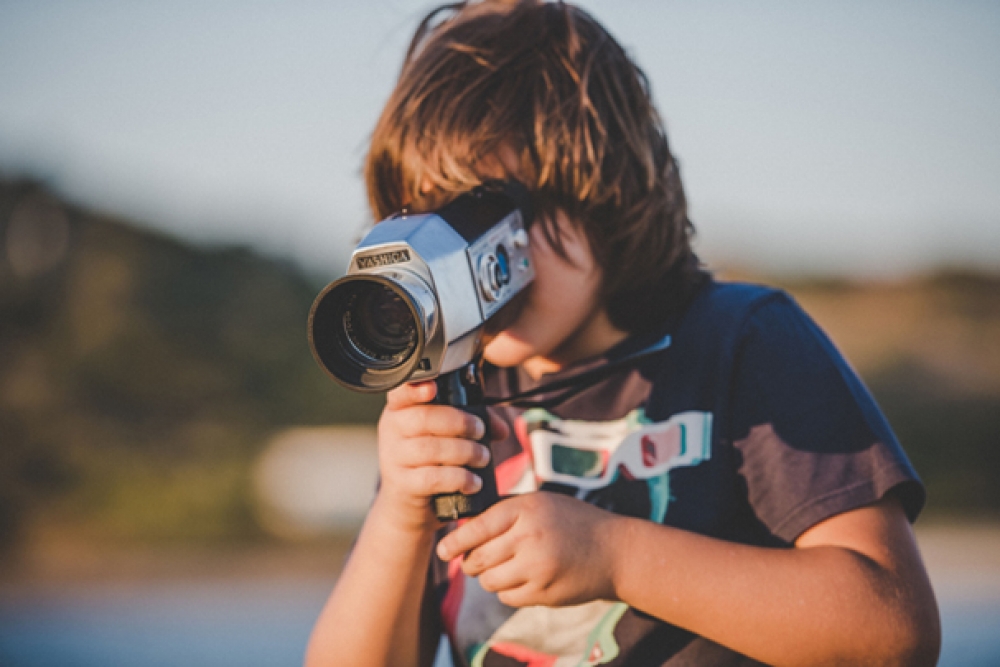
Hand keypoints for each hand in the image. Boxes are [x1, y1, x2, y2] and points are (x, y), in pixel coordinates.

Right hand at [375, 381, 509, 532]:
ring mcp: (393, 458)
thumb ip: (473, 422)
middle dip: (460, 423)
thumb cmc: (430, 461)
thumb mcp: (446, 436)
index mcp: (401, 410)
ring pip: (430, 449)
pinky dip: (459, 479)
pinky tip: (473, 482)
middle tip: (480, 431)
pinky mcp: (401, 485)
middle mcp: (392, 430)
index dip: (415, 388)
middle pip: (424, 418)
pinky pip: (432, 478)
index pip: (401, 392)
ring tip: (483, 457)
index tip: (433, 388)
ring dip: (464, 452)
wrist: (409, 504)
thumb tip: (500, 428)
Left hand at [436, 491, 624, 607]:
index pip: (477, 528)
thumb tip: (464, 526)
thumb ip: (505, 511)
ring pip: (489, 581)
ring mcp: (537, 568)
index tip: (442, 550)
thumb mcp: (540, 503)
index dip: (454, 542)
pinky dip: (508, 590)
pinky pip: (507, 597)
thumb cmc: (572, 522)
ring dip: (490, 577)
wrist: (614, 551)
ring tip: (504, 567)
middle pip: (478, 558)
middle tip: (474, 560)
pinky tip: (523, 578)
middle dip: (471, 562)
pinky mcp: (543, 593)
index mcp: (526, 509)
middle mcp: (530, 537)